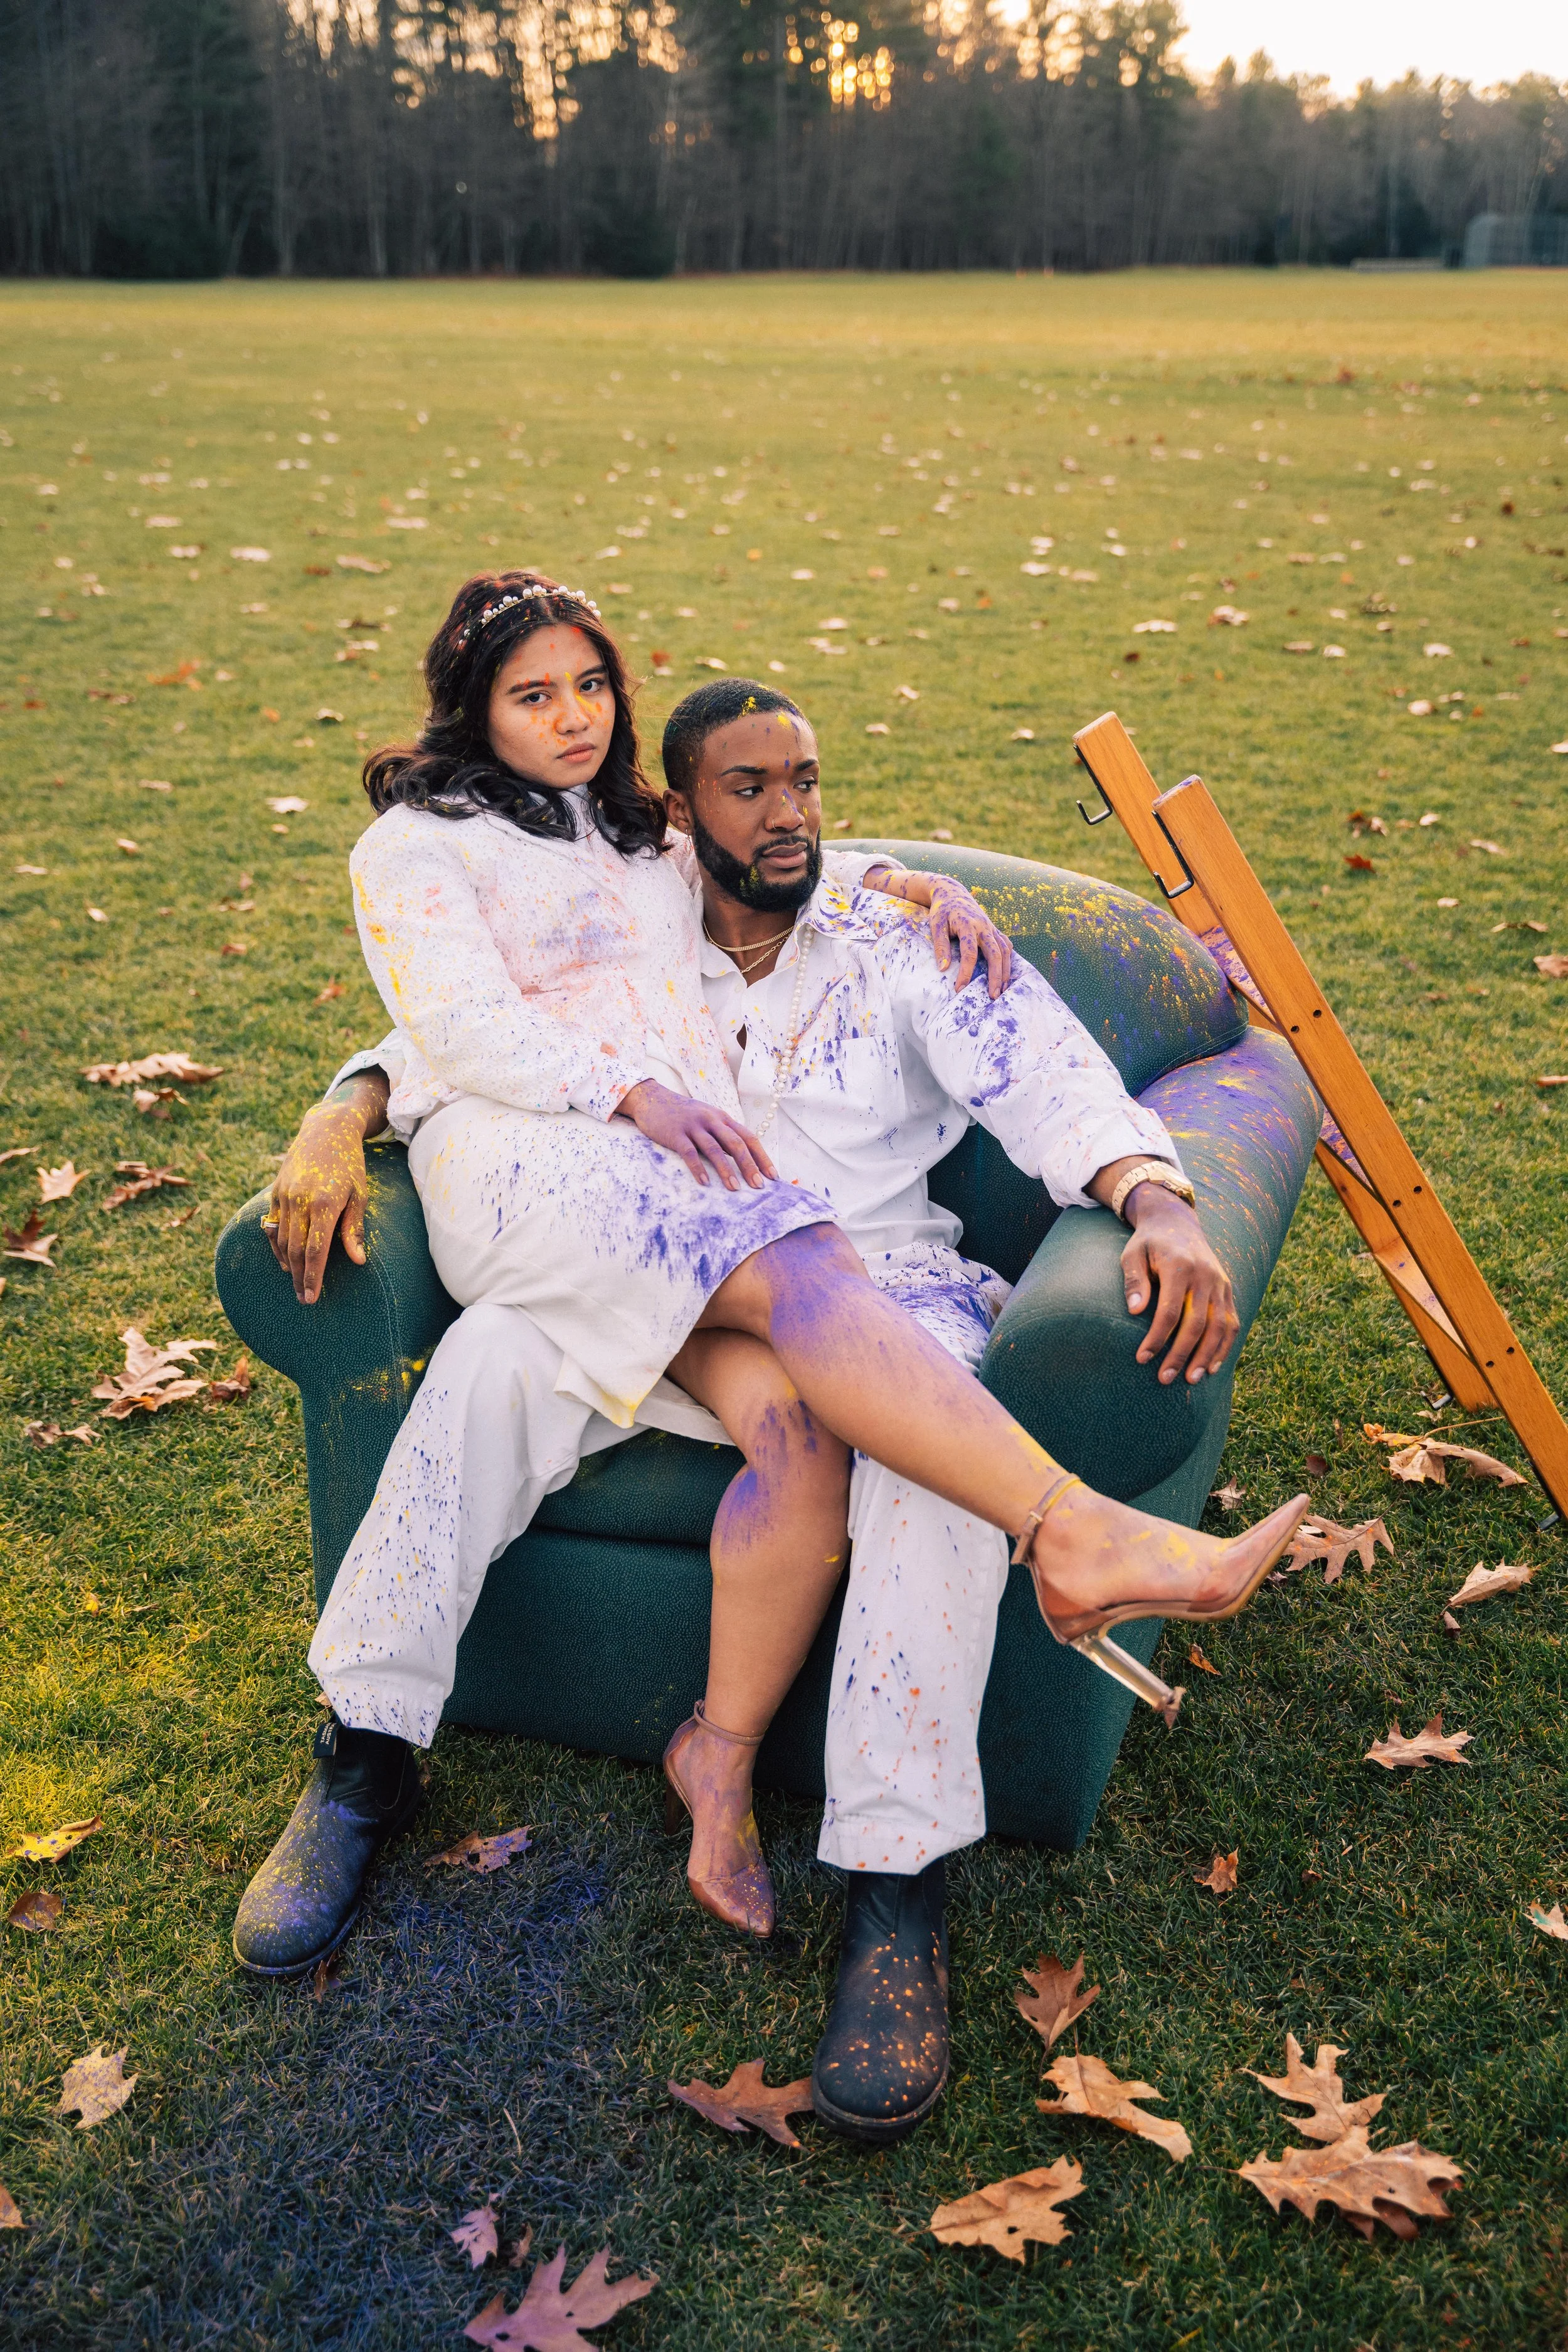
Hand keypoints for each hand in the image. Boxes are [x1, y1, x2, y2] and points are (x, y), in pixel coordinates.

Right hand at [268, 1080, 382, 1304]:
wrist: (326, 1130)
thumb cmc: (349, 1164)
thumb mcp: (360, 1194)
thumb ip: (354, 1229)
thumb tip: (358, 1261)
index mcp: (324, 1203)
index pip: (314, 1250)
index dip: (313, 1277)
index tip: (312, 1297)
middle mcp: (299, 1200)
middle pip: (294, 1250)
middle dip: (299, 1277)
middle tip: (304, 1298)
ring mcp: (284, 1195)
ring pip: (280, 1239)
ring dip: (286, 1263)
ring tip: (295, 1282)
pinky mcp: (275, 1190)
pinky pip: (271, 1224)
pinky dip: (276, 1244)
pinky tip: (284, 1258)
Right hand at [617, 1079, 777, 1190]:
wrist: (652, 1099)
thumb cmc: (684, 1115)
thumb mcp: (708, 1119)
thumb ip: (723, 1135)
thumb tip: (744, 1161)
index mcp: (723, 1118)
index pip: (749, 1138)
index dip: (762, 1157)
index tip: (773, 1177)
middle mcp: (712, 1120)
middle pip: (736, 1143)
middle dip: (749, 1166)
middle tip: (758, 1187)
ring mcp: (693, 1125)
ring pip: (715, 1149)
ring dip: (726, 1170)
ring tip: (734, 1189)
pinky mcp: (675, 1133)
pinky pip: (689, 1152)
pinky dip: (697, 1168)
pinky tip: (704, 1183)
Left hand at [925, 875, 1012, 996]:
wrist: (953, 893)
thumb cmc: (942, 911)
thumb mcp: (936, 926)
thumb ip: (940, 946)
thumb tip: (943, 970)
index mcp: (968, 925)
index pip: (970, 953)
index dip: (966, 973)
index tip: (960, 989)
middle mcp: (984, 927)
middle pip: (995, 954)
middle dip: (996, 976)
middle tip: (993, 996)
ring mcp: (991, 928)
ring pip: (1005, 951)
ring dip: (1005, 971)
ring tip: (1003, 990)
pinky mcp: (994, 930)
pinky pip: (1006, 945)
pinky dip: (1008, 960)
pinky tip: (1006, 974)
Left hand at [1120, 1190, 1239, 1385]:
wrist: (1177, 1222)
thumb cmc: (1148, 1243)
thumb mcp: (1132, 1254)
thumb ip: (1134, 1280)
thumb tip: (1134, 1310)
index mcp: (1180, 1267)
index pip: (1170, 1311)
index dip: (1157, 1338)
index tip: (1142, 1358)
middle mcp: (1206, 1276)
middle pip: (1197, 1324)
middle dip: (1181, 1354)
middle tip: (1165, 1379)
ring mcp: (1221, 1283)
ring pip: (1220, 1326)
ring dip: (1207, 1356)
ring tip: (1191, 1379)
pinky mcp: (1228, 1289)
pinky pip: (1232, 1322)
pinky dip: (1225, 1346)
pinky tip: (1213, 1367)